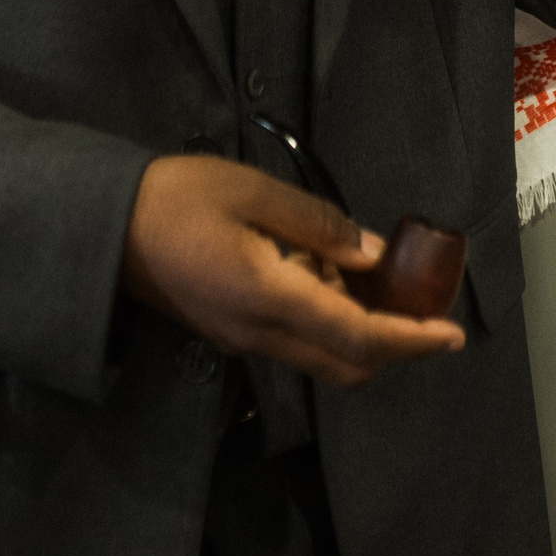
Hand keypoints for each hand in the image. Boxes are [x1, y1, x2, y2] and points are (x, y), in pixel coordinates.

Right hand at [120, 154, 466, 386]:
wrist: (103, 228)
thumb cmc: (177, 199)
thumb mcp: (252, 192)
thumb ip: (316, 224)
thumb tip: (369, 254)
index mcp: (269, 299)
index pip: (357, 337)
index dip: (410, 340)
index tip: (452, 336)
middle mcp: (259, 334)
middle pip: (345, 363)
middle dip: (394, 346)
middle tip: (424, 306)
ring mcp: (241, 339)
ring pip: (320, 357)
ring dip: (360, 333)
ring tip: (379, 281)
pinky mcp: (228, 331)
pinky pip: (294, 342)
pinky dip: (328, 321)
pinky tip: (329, 275)